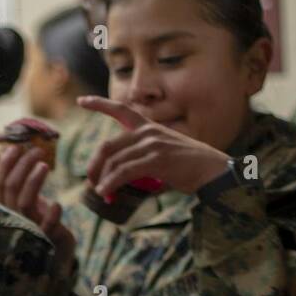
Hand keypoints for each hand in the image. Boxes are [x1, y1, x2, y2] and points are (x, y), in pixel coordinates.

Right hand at [0, 144, 75, 275]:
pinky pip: (45, 227)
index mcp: (5, 206)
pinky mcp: (46, 239)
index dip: (5, 163)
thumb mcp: (28, 197)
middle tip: (38, 151)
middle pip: (10, 188)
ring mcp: (28, 228)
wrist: (56, 249)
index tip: (18, 146)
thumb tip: (17, 148)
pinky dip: (51, 215)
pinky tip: (57, 203)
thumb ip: (21, 180)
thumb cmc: (41, 219)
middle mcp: (12, 217)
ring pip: (24, 203)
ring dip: (34, 181)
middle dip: (23, 165)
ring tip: (45, 165)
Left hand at [77, 96, 229, 198]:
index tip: (81, 101)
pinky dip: (111, 184)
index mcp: (149, 128)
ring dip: (103, 180)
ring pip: (114, 161)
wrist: (214, 171)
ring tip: (102, 193)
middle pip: (108, 146)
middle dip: (94, 166)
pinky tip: (106, 192)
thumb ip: (141, 164)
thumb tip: (119, 184)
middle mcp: (148, 132)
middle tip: (91, 182)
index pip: (121, 110)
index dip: (99, 104)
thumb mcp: (163, 157)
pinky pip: (124, 172)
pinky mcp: (156, 160)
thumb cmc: (189, 168)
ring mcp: (152, 145)